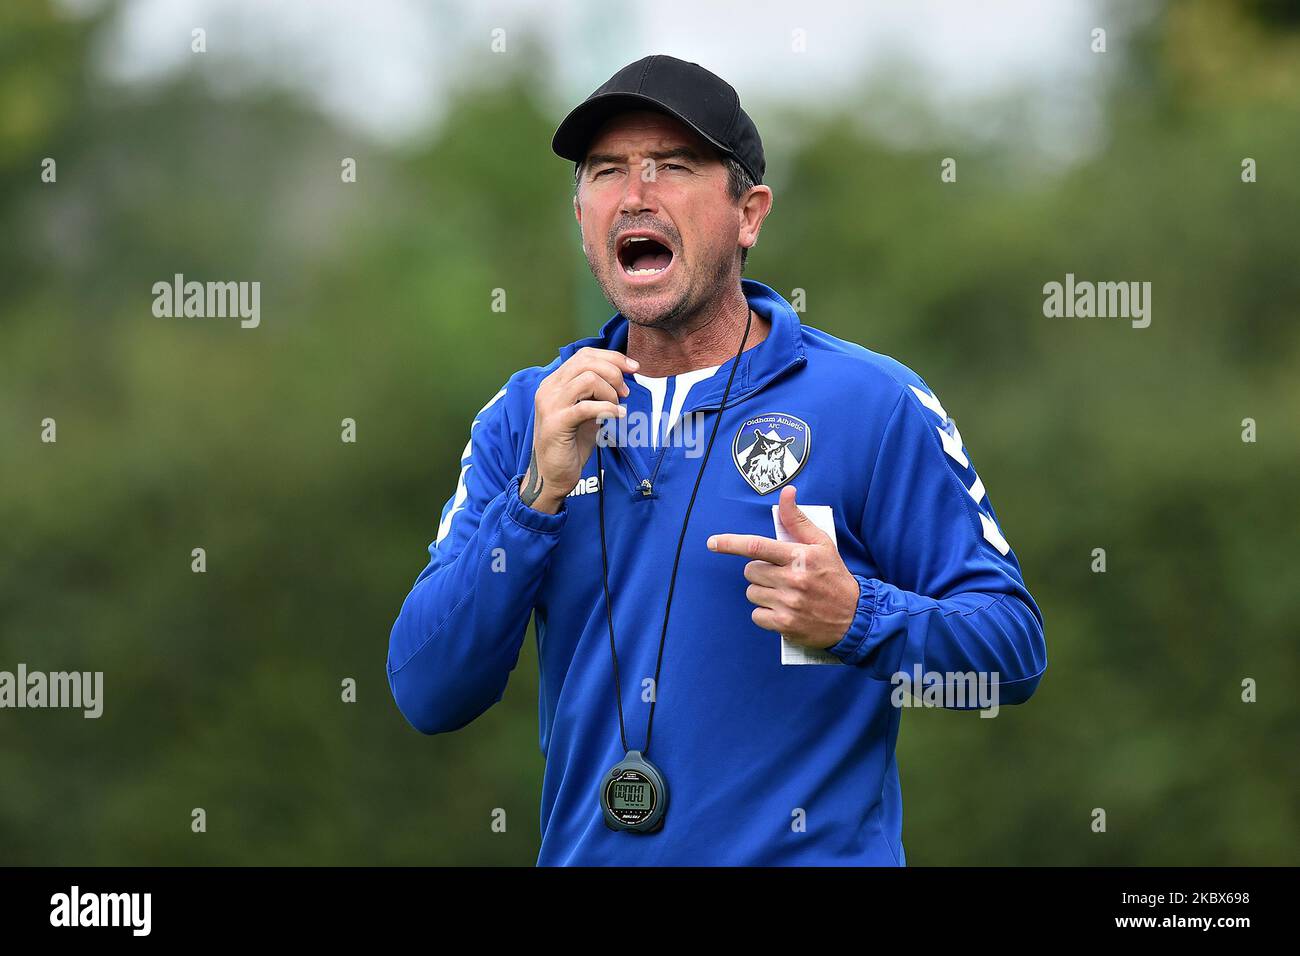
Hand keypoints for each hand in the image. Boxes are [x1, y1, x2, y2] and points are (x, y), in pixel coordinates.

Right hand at [520, 346, 635, 513]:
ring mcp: (550, 404)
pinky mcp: (556, 423)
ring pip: (588, 379)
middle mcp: (549, 388)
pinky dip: (608, 409)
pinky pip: (587, 407)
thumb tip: (622, 378)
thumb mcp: (586, 413)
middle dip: (614, 372)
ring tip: (616, 407)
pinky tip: (618, 416)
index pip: (584, 355)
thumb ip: (598, 394)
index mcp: (555, 382)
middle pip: (586, 361)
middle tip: (625, 392)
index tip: (633, 368)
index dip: (612, 357)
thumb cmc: (570, 445)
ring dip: (610, 392)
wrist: (552, 476)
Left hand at [706, 485, 859, 649]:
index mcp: (800, 556)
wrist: (855, 617)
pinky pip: (756, 615)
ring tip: (785, 593)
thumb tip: (787, 493)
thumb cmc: (835, 576)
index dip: (731, 543)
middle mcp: (792, 579)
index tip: (713, 542)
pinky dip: (765, 613)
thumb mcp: (821, 544)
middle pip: (751, 571)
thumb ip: (798, 520)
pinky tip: (783, 610)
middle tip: (781, 575)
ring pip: (752, 593)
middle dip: (761, 572)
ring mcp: (788, 603)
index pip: (757, 546)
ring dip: (763, 592)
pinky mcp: (785, 625)